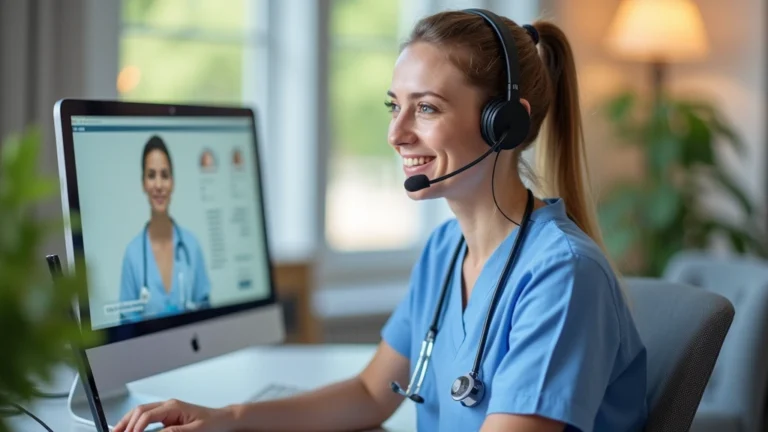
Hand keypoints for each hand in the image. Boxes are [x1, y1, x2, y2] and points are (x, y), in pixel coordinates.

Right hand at [113, 399, 236, 431]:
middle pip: (139, 411)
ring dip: (128, 422)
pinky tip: (131, 430)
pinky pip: (147, 418)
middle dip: (125, 423)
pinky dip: (136, 424)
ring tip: (117, 431)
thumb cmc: (212, 423)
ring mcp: (167, 410)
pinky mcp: (167, 416)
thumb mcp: (195, 429)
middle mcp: (168, 406)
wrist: (222, 420)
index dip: (136, 427)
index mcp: (173, 407)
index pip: (147, 415)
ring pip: (140, 413)